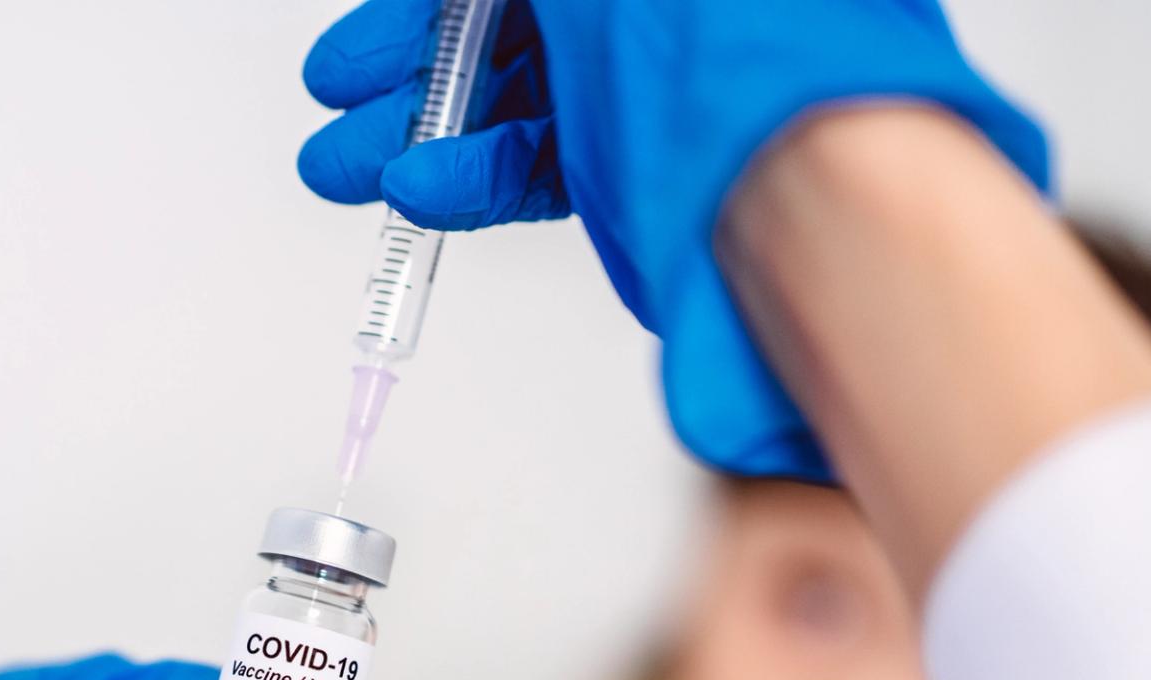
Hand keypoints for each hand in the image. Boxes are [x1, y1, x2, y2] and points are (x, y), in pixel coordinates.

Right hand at [297, 0, 1048, 480]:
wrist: (810, 186)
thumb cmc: (740, 43)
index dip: (426, 4)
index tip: (368, 41)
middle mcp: (649, 8)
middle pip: (500, 24)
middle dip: (407, 65)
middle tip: (340, 96)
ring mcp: (641, 85)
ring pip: (506, 100)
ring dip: (418, 132)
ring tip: (346, 167)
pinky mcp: (636, 165)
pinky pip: (537, 164)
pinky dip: (473, 179)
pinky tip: (417, 191)